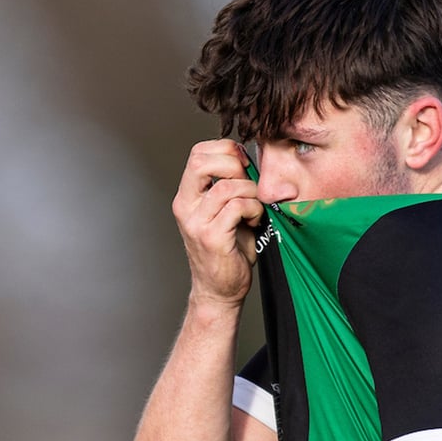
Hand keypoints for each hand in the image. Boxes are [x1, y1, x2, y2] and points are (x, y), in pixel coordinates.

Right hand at [172, 139, 263, 309]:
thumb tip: (250, 159)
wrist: (220, 290)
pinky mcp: (211, 237)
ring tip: (255, 209)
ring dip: (251, 193)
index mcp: (187, 196)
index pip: (198, 153)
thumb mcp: (225, 211)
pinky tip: (255, 222)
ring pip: (228, 186)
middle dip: (235, 165)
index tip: (244, 165)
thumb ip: (231, 186)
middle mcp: (185, 206)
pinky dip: (254, 210)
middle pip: (203, 161)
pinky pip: (237, 207)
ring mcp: (196, 222)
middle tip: (249, 184)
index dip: (226, 150)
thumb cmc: (228, 250)